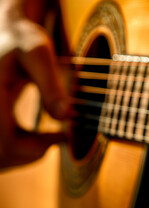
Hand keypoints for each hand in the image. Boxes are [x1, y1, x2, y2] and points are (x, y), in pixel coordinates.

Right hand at [0, 1, 69, 167]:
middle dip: (32, 153)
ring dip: (24, 153)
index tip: (62, 136)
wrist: (5, 35)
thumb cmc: (22, 40)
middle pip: (1, 155)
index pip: (4, 144)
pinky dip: (17, 149)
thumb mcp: (38, 54)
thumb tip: (66, 116)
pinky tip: (38, 137)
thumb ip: (51, 85)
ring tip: (50, 137)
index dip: (36, 149)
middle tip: (58, 138)